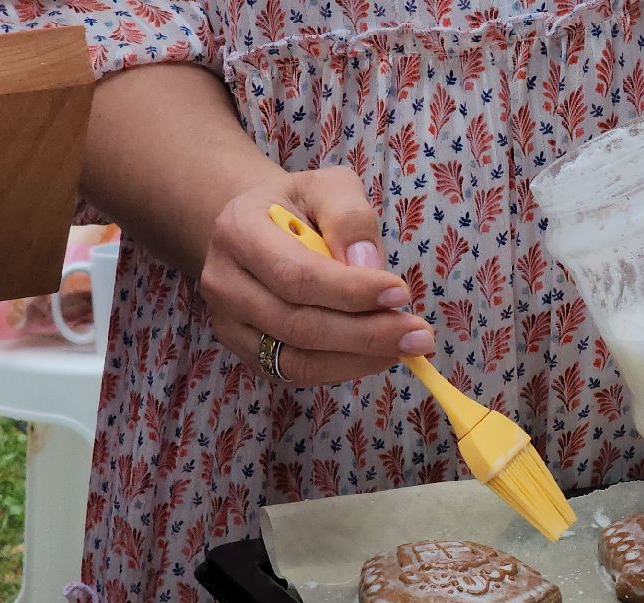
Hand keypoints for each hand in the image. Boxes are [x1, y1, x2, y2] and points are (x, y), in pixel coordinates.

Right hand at [199, 166, 433, 386]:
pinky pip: (296, 373)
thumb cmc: (302, 206)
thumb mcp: (329, 188)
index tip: (401, 294)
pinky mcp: (245, 352)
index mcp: (238, 231)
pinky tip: (378, 355)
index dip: (351, 292)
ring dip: (358, 359)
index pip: (296, 275)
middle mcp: (224, 282)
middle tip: (419, 336)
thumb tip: (368, 267)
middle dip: (365, 334)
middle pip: (297, 324)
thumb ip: (350, 217)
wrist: (260, 228)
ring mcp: (229, 323)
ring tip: (407, 348)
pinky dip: (342, 369)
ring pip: (296, 359)